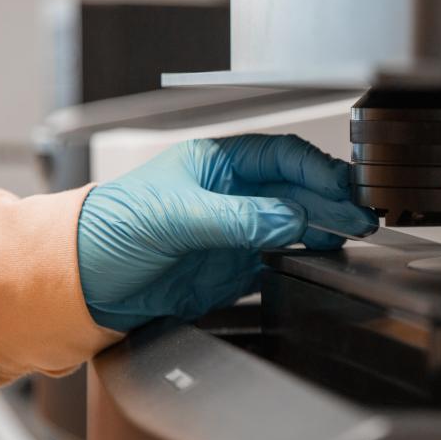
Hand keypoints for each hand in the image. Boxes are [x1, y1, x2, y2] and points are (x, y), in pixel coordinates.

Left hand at [77, 134, 376, 330]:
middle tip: (360, 216)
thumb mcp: (174, 216)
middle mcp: (231, 194)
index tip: (340, 188)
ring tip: (352, 234)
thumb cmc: (109, 228)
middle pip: (295, 190)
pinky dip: (304, 256)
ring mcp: (235, 230)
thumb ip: (238, 219)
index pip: (280, 157)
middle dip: (331, 200)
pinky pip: (279, 256)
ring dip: (324, 227)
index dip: (315, 169)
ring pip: (294, 223)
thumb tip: (290, 219)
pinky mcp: (233, 266)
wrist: (80, 282)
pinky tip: (322, 255)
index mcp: (217, 164)